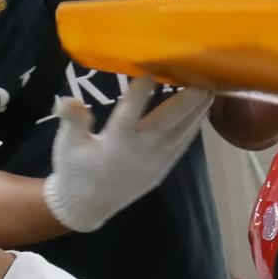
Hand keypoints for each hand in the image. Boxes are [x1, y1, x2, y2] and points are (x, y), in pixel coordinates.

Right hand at [42, 76, 214, 234]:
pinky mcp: (160, 170)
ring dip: (196, 112)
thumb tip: (67, 100)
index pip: (129, 112)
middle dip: (187, 100)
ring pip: (180, 133)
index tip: (151, 71)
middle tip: (203, 78)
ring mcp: (153, 163)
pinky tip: (201, 114)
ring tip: (210, 90)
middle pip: (167, 122)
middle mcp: (138, 152)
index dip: (140, 92)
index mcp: (114, 143)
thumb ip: (72, 120)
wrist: (86, 207)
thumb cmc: (75, 170)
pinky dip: (193, 130)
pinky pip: (181, 147)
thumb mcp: (66, 145)